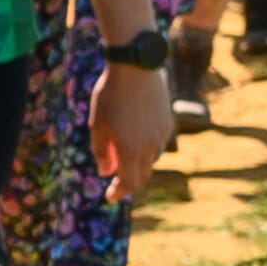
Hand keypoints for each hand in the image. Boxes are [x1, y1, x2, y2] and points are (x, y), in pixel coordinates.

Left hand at [91, 53, 176, 187]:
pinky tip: (137, 139)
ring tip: (123, 158)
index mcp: (131, 150)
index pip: (128, 183)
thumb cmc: (111, 95)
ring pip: (151, 159)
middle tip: (116, 183)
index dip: (118, 193)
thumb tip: (106, 172)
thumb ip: (102, 152)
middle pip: (142, 176)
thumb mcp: (97, 125)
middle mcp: (150, 147)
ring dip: (137, 163)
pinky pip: (158, 143)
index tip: (109, 198)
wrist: (136, 68)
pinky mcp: (169, 122)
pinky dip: (147, 148)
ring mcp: (162, 135)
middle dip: (129, 183)